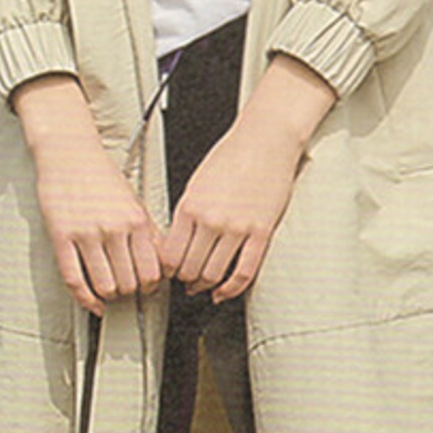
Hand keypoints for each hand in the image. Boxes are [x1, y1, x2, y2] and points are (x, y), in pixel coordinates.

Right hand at [12, 75, 162, 315]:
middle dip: (129, 293)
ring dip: (108, 296)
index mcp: (137, 220)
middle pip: (129, 283)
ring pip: (104, 286)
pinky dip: (84, 298)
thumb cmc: (101, 175)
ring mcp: (87, 234)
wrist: (69, 153)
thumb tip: (161, 262)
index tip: (147, 289)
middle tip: (126, 291)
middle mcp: (114, 229)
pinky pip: (73, 279)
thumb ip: (148, 232)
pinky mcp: (62, 237)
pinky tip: (91, 302)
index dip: (151, 287)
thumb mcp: (135, 201)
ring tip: (108, 292)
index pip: (152, 270)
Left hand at [161, 55, 335, 301]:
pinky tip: (224, 291)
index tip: (169, 273)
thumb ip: (186, 213)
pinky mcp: (261, 232)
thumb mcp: (196, 182)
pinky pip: (244, 272)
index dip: (167, 270)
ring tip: (203, 285)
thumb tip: (178, 242)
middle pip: (189, 268)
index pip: (169, 253)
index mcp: (190, 206)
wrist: (266, 140)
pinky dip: (232, 289)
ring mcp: (237, 228)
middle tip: (186, 281)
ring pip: (213, 274)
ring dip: (205, 285)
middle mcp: (211, 219)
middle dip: (184, 280)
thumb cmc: (233, 155)